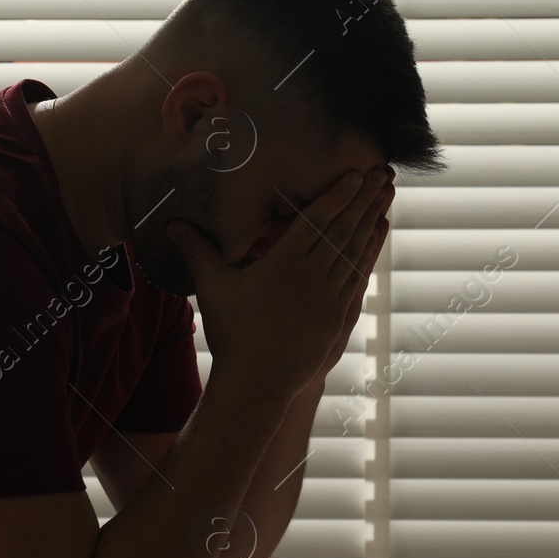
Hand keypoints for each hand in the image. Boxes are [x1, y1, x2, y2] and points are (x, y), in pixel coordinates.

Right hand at [167, 165, 392, 407]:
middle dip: (364, 199)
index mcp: (283, 264)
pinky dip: (368, 253)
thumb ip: (197, 251)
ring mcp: (329, 298)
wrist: (256, 384)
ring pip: (355, 251)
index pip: (317, 221)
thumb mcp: (212, 288)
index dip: (337, 195)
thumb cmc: (231, 335)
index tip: (356, 174)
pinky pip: (358, 277)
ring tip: (386, 196)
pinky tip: (375, 238)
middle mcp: (312, 277)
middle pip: (343, 230)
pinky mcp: (338, 317)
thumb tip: (172, 223)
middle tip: (382, 173)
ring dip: (371, 221)